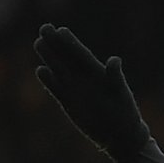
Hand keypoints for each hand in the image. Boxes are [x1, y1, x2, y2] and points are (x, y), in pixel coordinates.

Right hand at [33, 24, 150, 157]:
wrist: (119, 135)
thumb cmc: (125, 112)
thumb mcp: (121, 93)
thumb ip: (115, 75)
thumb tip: (114, 60)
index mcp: (97, 73)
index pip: (81, 54)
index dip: (71, 43)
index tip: (61, 30)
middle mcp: (84, 78)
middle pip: (67, 58)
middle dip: (56, 43)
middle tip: (44, 27)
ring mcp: (76, 90)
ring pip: (59, 70)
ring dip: (49, 57)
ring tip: (38, 42)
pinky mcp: (69, 103)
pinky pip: (56, 89)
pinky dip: (49, 80)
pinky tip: (40, 70)